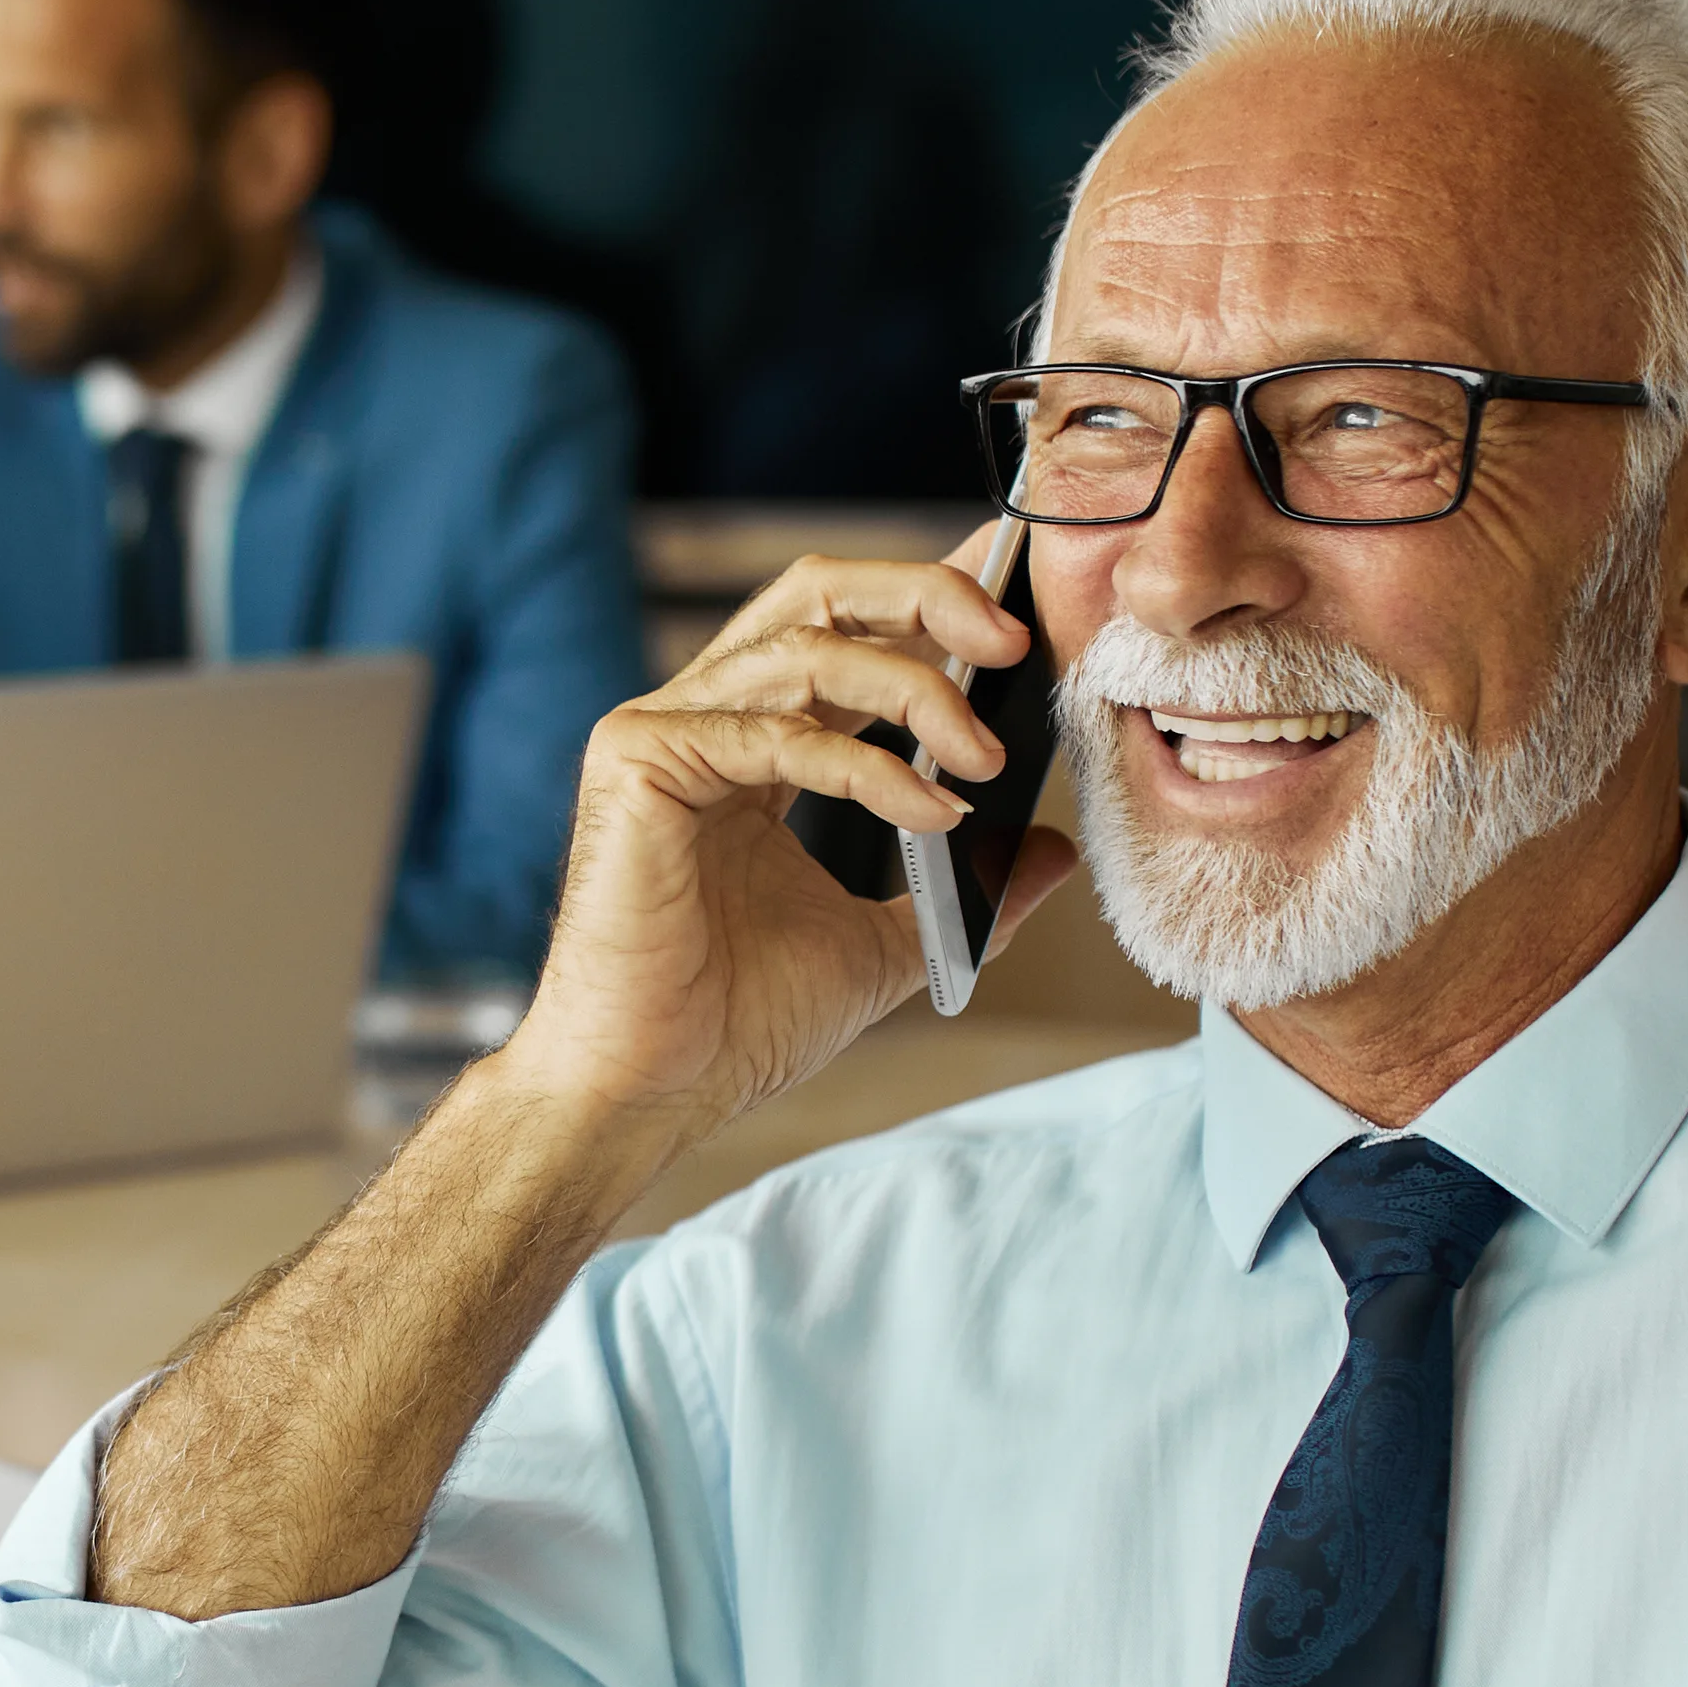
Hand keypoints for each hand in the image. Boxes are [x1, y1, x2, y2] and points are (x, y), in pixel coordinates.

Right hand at [491, 552, 1073, 1148]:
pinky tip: (931, 811)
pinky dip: (868, 767)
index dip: (933, 600)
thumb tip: (1050, 848)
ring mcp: (662, 731)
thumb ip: (960, 887)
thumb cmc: (736, 1025)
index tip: (1022, 608)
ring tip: (984, 760)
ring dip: (917, 692)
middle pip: (817, 593)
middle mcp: (702, 717)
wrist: (649, 1093)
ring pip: (806, 648)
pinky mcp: (637, 762)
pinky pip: (775, 732)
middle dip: (926, 596)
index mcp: (751, 741)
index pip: (847, 629)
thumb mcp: (886, 944)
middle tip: (1015, 639)